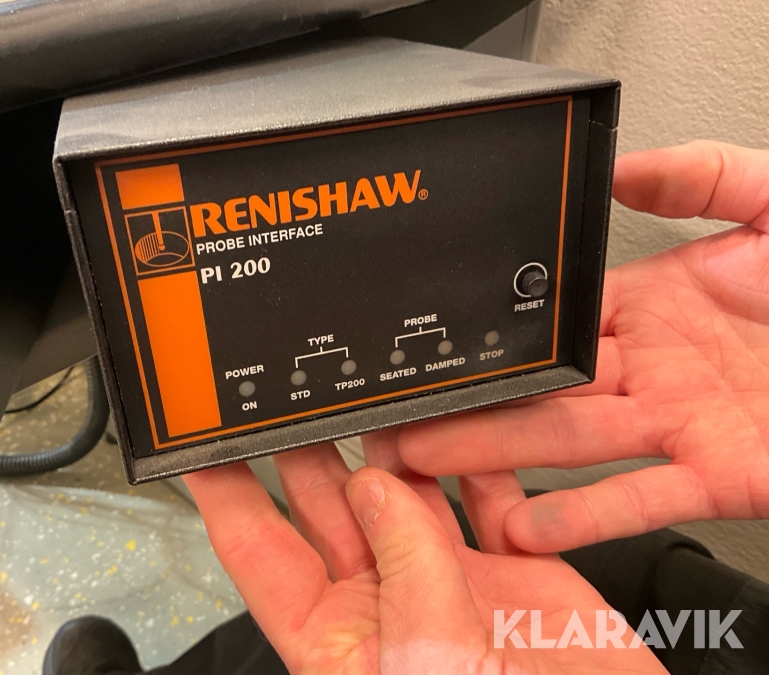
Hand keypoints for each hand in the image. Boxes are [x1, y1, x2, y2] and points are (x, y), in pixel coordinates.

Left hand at [184, 434, 665, 673]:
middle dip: (306, 447)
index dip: (225, 492)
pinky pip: (486, 495)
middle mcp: (388, 603)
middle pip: (329, 507)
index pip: (259, 550)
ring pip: (406, 492)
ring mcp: (452, 583)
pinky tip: (465, 420)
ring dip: (391, 442)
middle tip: (291, 391)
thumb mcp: (435, 662)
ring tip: (375, 390)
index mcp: (338, 638)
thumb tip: (376, 486)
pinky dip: (477, 457)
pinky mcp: (516, 569)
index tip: (200, 444)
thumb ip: (404, 566)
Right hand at [397, 140, 768, 552]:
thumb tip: (618, 167)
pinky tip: (524, 528)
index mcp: (653, 299)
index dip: (493, 336)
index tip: (440, 350)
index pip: (551, 318)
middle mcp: (650, 365)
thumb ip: (700, 176)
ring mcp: (675, 423)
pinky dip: (579, 518)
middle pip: (540, 389)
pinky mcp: (713, 475)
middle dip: (468, 409)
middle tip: (407, 424)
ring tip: (435, 472)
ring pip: (568, 444)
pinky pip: (634, 499)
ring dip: (498, 461)